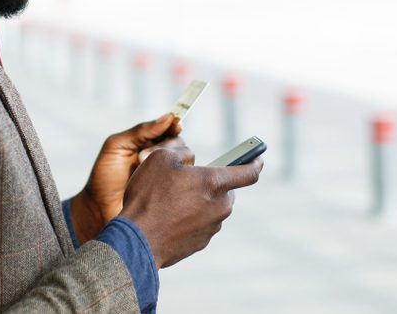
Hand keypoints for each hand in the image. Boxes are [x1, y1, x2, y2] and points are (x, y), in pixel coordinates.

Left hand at [70, 114, 181, 243]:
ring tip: (144, 169)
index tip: (176, 125)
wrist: (98, 211)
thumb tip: (168, 118)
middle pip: (179, 144)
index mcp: (147, 144)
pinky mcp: (172, 193)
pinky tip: (164, 180)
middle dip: (165, 146)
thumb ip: (140, 131)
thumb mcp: (116, 147)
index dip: (174, 126)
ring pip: (185, 160)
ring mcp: (167, 176)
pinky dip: (180, 177)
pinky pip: (186, 181)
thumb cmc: (104, 178)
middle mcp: (160, 159)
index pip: (168, 130)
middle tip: (142, 157)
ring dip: (169, 161)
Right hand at [119, 146, 262, 268]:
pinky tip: (168, 217)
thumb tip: (191, 161)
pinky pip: (200, 223)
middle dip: (210, 183)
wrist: (137, 240)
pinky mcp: (201, 243)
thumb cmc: (149, 195)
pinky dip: (189, 218)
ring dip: (198, 201)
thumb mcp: (161, 158)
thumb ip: (183, 153)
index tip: (259, 157)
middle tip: (187, 180)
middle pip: (225, 190)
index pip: (249, 172)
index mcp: (214, 182)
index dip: (255, 162)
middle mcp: (219, 206)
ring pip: (212, 207)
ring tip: (170, 200)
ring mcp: (212, 227)